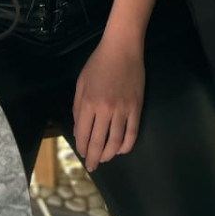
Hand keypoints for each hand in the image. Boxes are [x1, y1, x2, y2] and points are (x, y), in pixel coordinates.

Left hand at [72, 37, 144, 172]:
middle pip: (98, 142)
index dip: (82, 146)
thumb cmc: (98, 63)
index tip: (82, 153)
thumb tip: (80, 130)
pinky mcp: (136, 108)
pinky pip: (132, 133)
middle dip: (93, 158)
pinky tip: (121, 150)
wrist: (122, 48)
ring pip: (115, 142)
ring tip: (105, 159)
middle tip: (92, 167)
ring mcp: (122, 110)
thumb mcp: (81, 82)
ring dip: (109, 154)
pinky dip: (126, 146)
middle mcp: (104, 109)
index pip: (83, 133)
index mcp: (88, 102)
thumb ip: (78, 106)